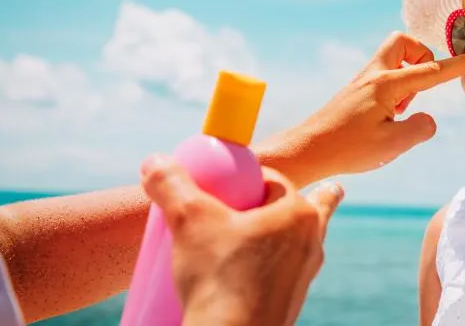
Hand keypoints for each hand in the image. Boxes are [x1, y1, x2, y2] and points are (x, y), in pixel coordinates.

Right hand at [140, 155, 343, 325]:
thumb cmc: (218, 279)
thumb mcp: (188, 221)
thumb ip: (171, 185)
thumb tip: (154, 161)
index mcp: (298, 215)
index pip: (273, 180)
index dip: (248, 176)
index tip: (227, 183)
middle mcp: (310, 244)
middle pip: (301, 209)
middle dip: (301, 199)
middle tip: (302, 193)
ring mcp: (303, 276)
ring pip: (297, 243)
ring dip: (288, 234)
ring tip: (287, 230)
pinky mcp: (290, 303)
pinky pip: (285, 274)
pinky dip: (275, 267)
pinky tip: (260, 273)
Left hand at [255, 32, 464, 185]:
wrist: (307, 150)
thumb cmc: (348, 148)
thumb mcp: (393, 144)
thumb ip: (420, 128)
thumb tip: (428, 119)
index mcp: (387, 84)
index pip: (432, 71)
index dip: (460, 64)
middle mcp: (374, 75)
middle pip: (404, 42)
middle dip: (422, 57)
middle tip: (422, 88)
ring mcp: (363, 82)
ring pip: (393, 59)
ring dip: (408, 77)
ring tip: (400, 112)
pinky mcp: (356, 92)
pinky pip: (384, 76)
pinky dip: (395, 90)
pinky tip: (387, 118)